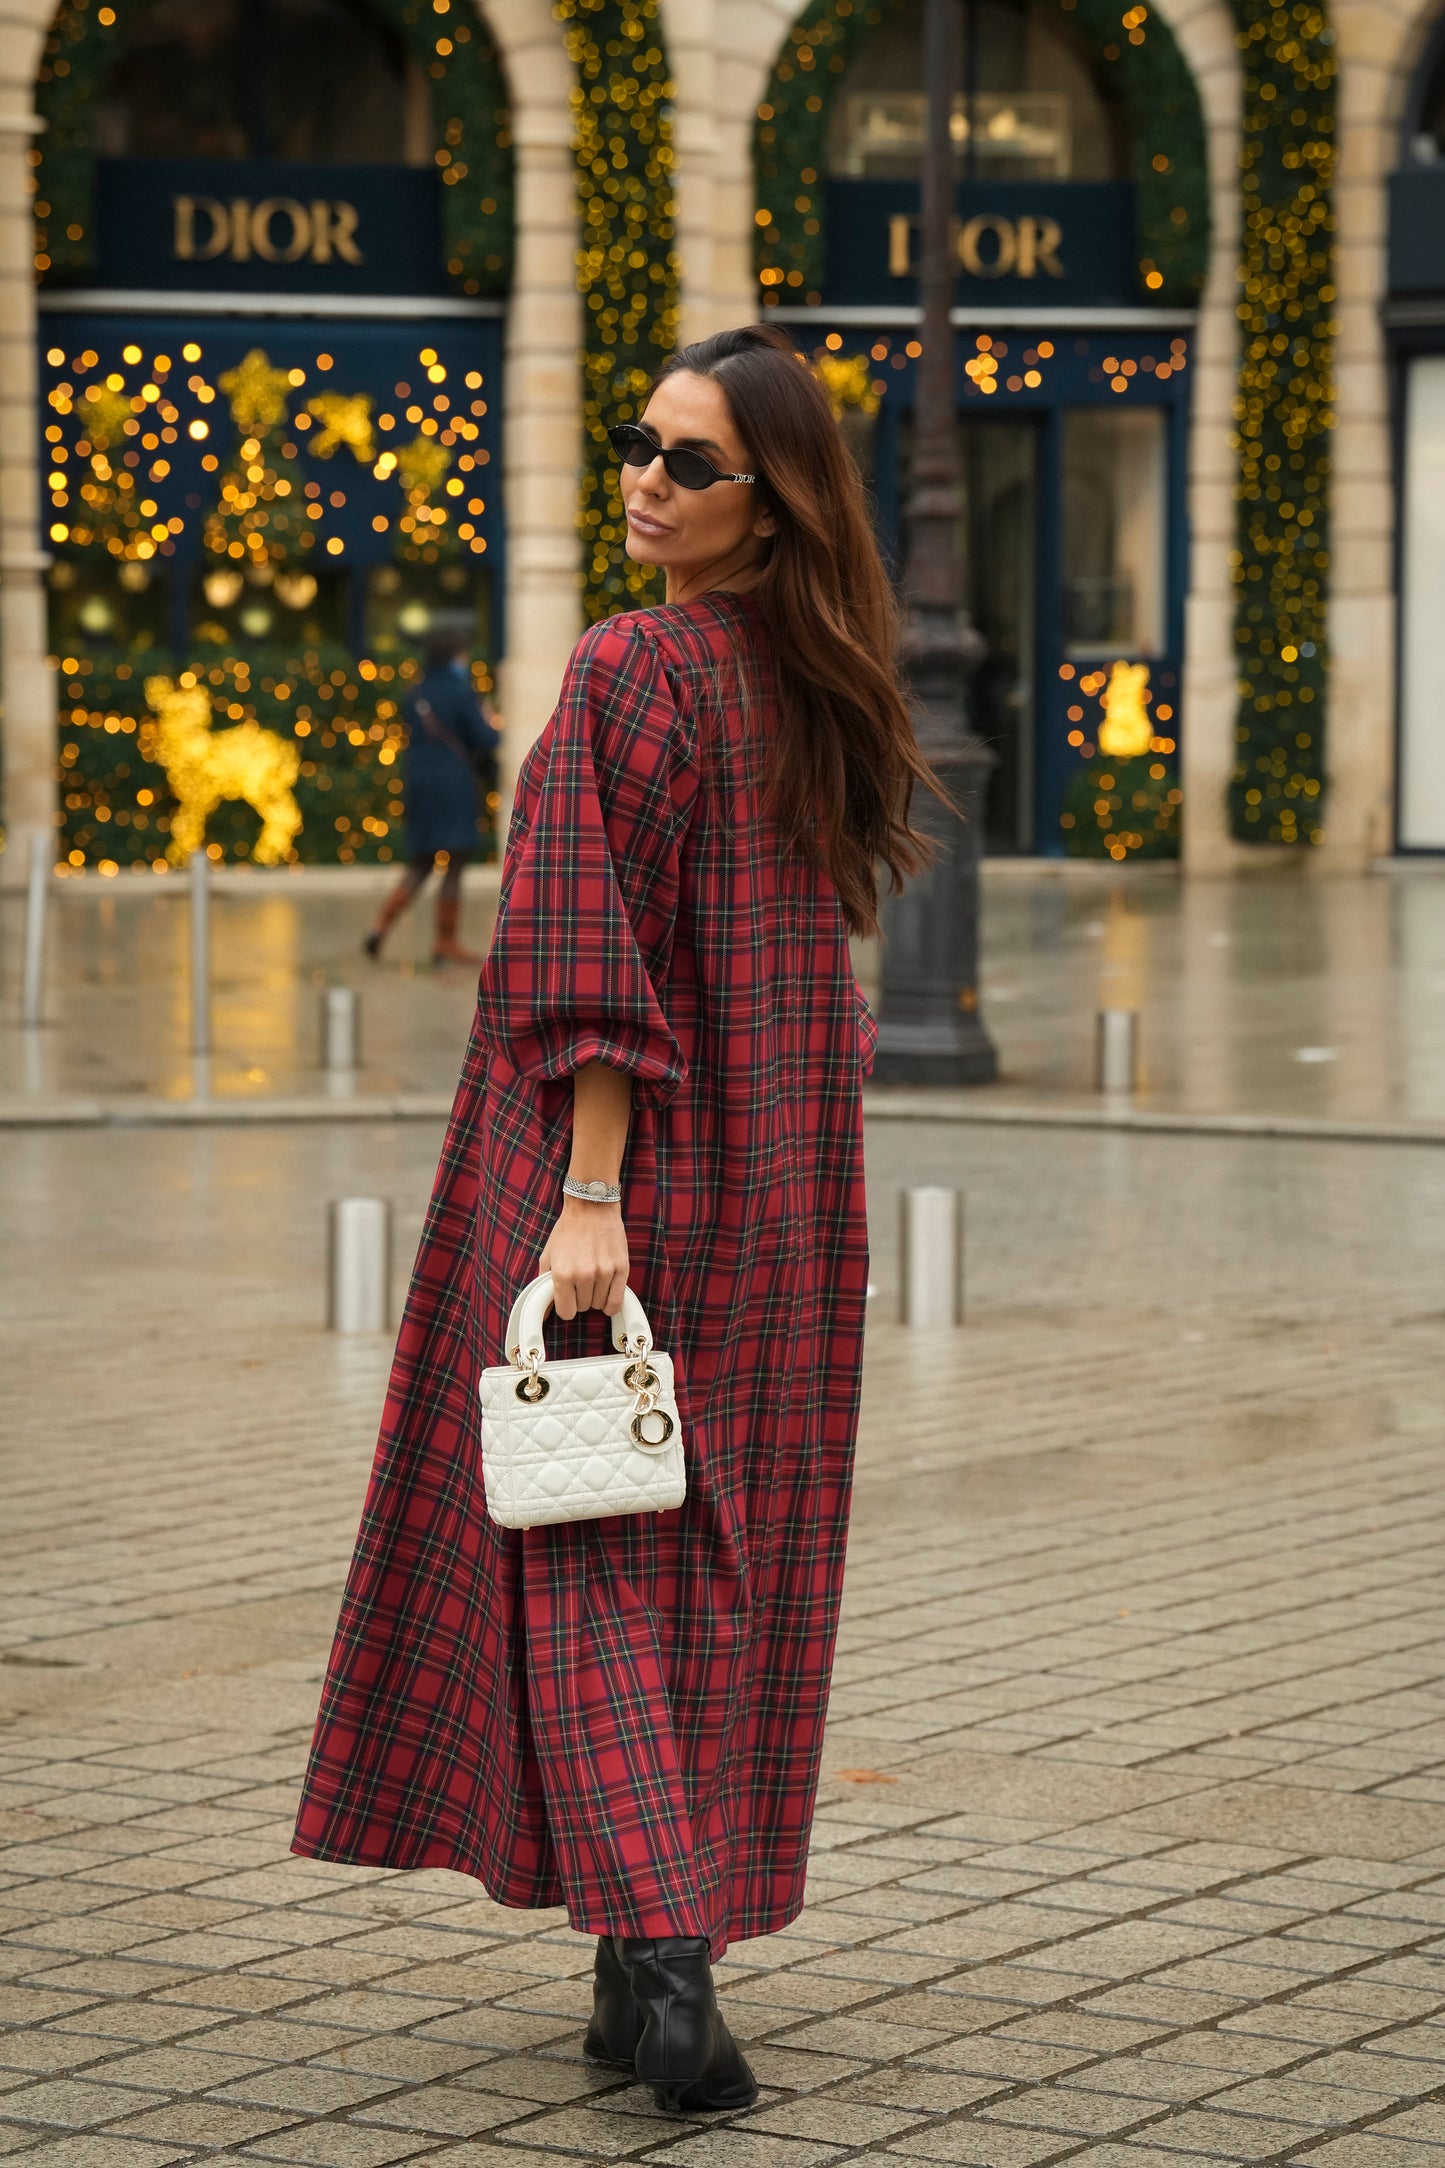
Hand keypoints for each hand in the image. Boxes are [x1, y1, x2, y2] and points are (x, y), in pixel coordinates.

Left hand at [540, 1198, 629, 1317]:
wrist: (591, 1207)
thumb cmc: (568, 1230)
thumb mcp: (548, 1256)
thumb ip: (544, 1285)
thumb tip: (545, 1312)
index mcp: (562, 1273)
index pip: (566, 1312)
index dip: (566, 1307)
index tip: (568, 1299)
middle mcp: (583, 1274)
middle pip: (584, 1308)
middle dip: (581, 1298)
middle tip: (580, 1282)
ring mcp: (604, 1272)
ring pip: (600, 1304)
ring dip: (596, 1297)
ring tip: (593, 1280)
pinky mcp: (621, 1268)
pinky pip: (617, 1301)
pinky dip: (611, 1303)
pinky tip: (607, 1296)